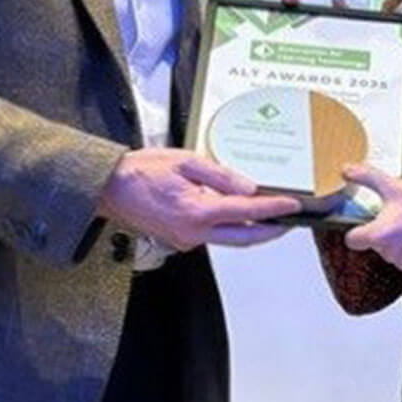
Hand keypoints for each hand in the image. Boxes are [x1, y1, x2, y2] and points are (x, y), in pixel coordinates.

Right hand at [99, 148, 300, 250]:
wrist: (109, 187)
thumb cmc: (141, 171)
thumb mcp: (185, 161)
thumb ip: (221, 176)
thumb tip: (250, 189)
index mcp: (197, 211)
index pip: (247, 213)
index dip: (273, 209)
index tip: (292, 205)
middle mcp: (193, 232)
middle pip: (244, 238)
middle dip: (271, 231)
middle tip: (290, 221)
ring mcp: (186, 240)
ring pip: (229, 239)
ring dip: (251, 230)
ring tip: (270, 216)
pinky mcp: (180, 239)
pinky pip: (212, 235)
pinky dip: (228, 226)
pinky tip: (235, 213)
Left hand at [342, 163, 401, 275]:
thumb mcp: (392, 185)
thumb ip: (366, 177)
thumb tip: (346, 170)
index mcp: (377, 234)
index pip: (352, 240)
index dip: (357, 230)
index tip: (366, 222)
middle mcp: (388, 252)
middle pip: (373, 245)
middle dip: (382, 232)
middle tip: (397, 217)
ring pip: (389, 254)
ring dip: (396, 243)